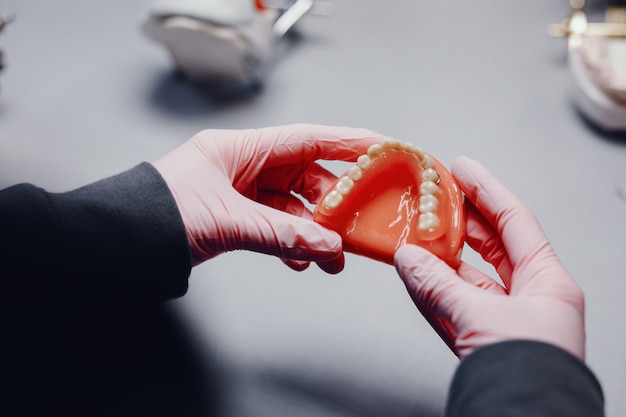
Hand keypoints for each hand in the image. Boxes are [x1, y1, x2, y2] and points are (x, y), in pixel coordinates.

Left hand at [153, 124, 385, 271]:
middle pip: (307, 177)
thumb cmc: (158, 214)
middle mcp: (245, 166)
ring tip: (331, 257)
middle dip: (333, 204)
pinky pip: (278, 227)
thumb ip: (280, 234)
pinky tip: (300, 260)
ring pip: (295, 207)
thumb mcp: (226, 221)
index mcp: (241, 149)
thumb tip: (326, 246)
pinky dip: (293, 243)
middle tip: (356, 226)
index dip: (348, 144)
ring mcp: (242, 193)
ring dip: (315, 232)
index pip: (307, 139)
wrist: (120, 243)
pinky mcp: (238, 218)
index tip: (382, 149)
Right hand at [394, 156, 584, 359]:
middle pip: (492, 245)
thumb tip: (408, 258)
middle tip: (434, 197)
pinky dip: (433, 287)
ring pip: (469, 275)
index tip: (462, 168)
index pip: (514, 221)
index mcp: (548, 283)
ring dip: (441, 255)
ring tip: (417, 231)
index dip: (486, 190)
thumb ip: (439, 284)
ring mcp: (504, 319)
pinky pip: (454, 304)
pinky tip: (414, 272)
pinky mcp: (482, 339)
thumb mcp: (481, 317)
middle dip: (462, 219)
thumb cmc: (527, 374)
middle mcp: (529, 298)